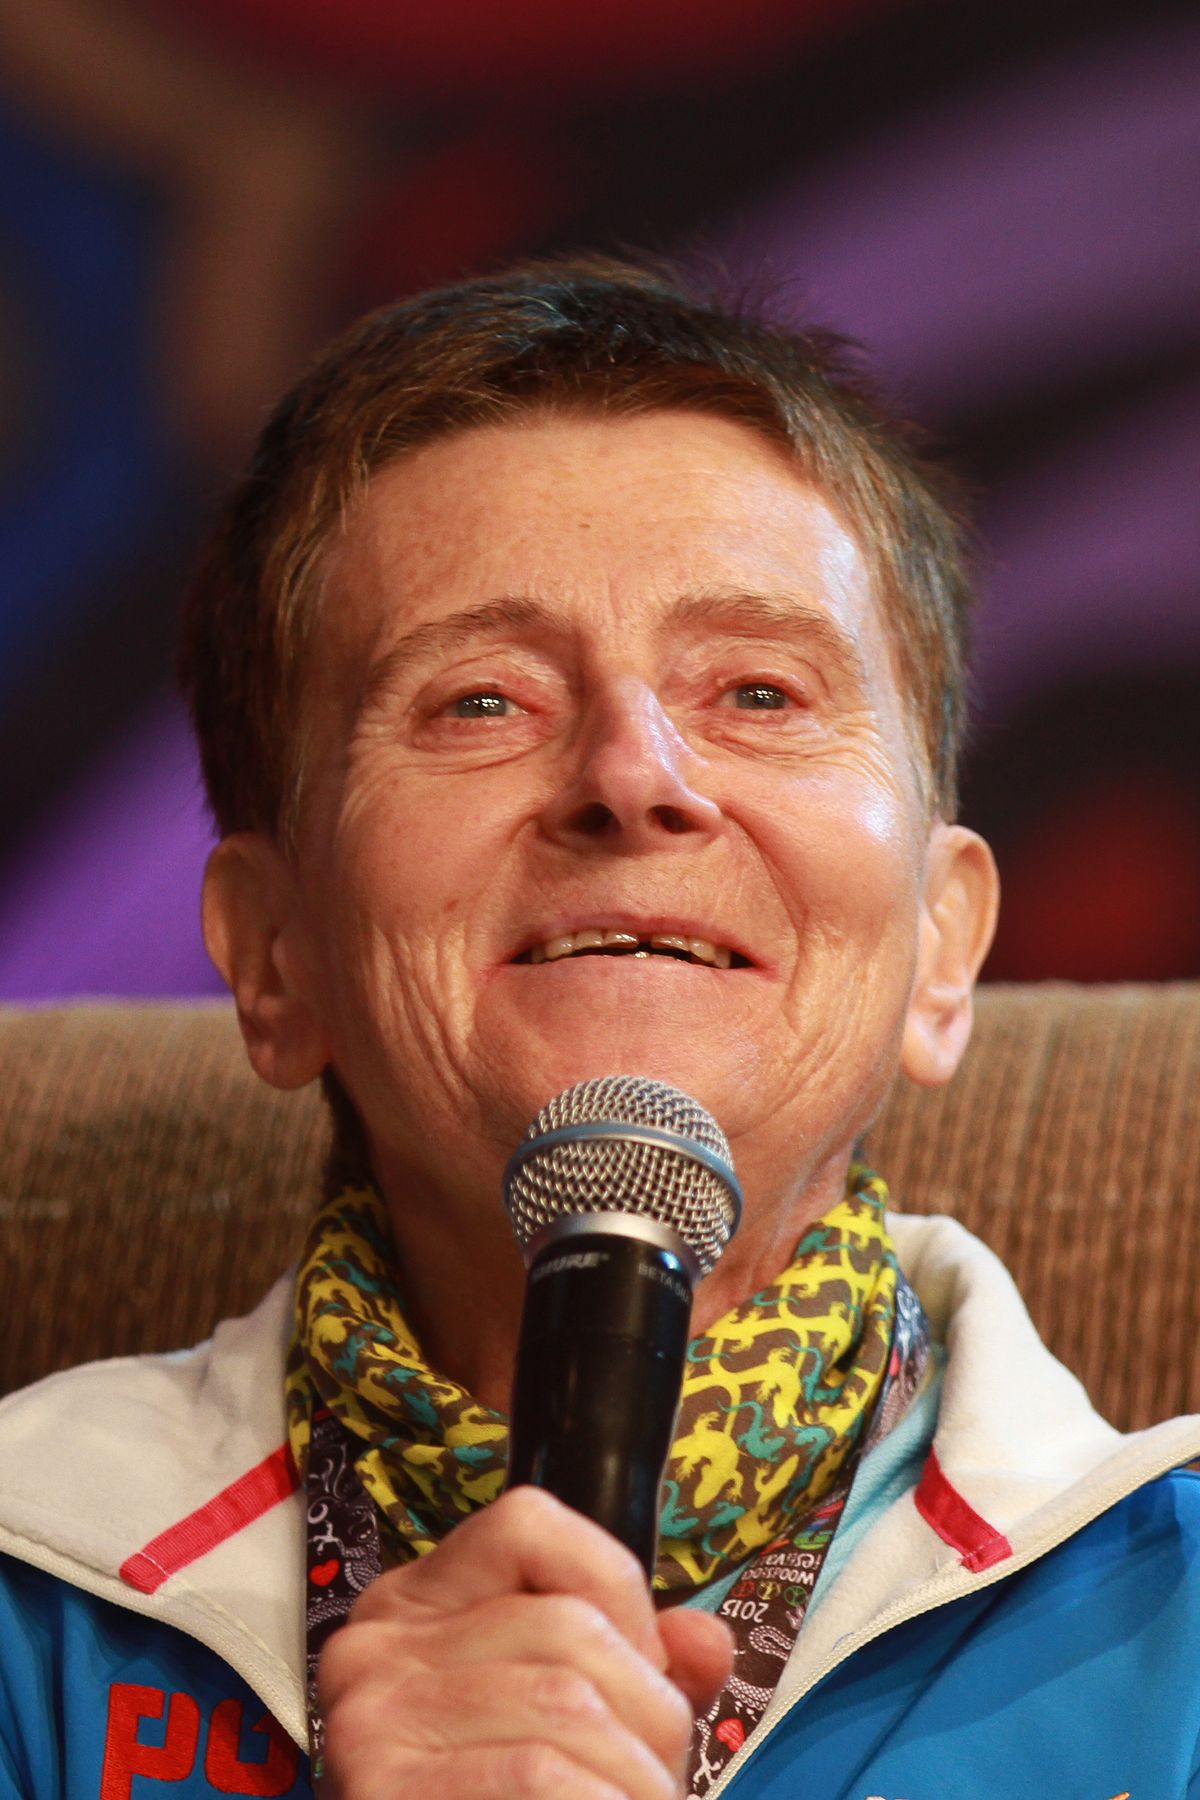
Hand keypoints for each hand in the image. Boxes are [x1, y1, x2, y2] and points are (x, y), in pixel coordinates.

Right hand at [317, 1486, 733, 1798]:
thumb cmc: (503, 1798)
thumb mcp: (563, 1723)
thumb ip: (636, 1671)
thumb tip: (705, 1642)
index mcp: (419, 1604)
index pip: (527, 1524)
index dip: (617, 1593)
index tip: (649, 1673)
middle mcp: (381, 1644)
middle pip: (567, 1625)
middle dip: (650, 1712)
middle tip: (655, 1779)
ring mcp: (374, 1717)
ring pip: (565, 1703)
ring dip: (637, 1776)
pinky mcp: (382, 1786)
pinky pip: (537, 1772)